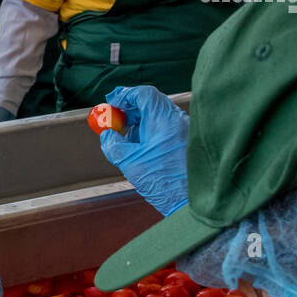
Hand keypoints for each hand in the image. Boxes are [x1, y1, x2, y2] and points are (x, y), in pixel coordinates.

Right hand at [98, 85, 189, 215]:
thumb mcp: (129, 161)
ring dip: (139, 122)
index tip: (111, 103)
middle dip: (130, 109)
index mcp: (164, 120)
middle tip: (115, 118)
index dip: (125, 95)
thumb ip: (113, 144)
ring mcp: (184, 130)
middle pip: (152, 102)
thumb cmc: (162, 181)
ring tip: (126, 138)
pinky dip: (151, 131)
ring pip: (158, 115)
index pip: (144, 94)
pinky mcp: (186, 141)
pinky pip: (166, 128)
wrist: (189, 202)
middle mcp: (178, 120)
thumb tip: (107, 135)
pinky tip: (141, 147)